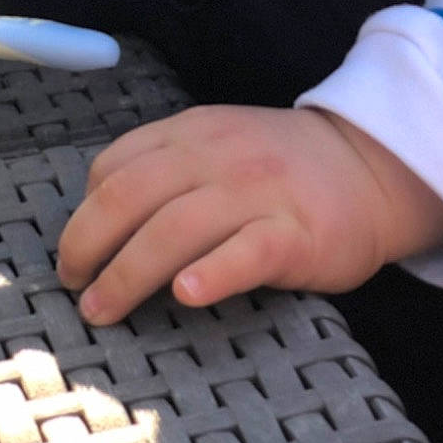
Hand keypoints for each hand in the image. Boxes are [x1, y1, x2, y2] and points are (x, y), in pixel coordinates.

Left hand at [56, 103, 442, 324]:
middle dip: (90, 245)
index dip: (84, 214)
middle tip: (76, 289)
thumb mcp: (218, 144)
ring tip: (105, 310)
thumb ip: (167, 165)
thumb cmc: (281, 168)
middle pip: (132, 197)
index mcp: (192, 132)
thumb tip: (100, 215)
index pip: (116, 166)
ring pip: (176, 228)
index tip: (73, 256)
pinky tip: (187, 294)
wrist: (368, 167)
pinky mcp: (295, 233)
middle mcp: (217, 155)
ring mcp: (257, 191)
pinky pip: (246, 252)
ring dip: (129, 272)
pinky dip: (212, 273)